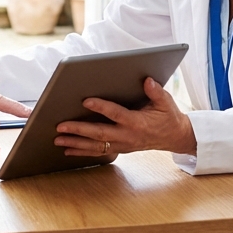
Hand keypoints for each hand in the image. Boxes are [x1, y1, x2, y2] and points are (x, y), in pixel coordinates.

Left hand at [54, 77, 195, 156]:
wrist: (174, 137)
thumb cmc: (168, 117)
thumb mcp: (166, 102)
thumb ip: (156, 92)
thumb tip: (147, 80)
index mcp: (137, 122)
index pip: (116, 114)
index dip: (101, 107)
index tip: (86, 100)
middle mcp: (128, 136)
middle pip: (99, 134)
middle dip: (78, 130)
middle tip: (60, 126)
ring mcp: (123, 145)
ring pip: (95, 146)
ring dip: (75, 143)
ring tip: (58, 139)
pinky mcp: (120, 149)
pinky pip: (98, 152)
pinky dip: (82, 152)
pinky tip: (67, 150)